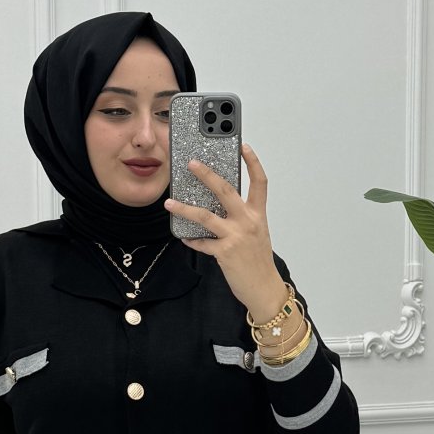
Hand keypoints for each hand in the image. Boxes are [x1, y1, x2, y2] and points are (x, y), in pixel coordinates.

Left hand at [164, 142, 278, 312]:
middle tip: (192, 163)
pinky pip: (202, 243)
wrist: (264, 288)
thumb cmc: (259, 262)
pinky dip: (191, 239)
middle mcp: (248, 221)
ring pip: (205, 216)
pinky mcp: (224, 253)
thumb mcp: (256, 234)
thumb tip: (221, 207)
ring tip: (170, 204)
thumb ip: (243, 218)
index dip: (253, 162)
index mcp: (258, 214)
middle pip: (226, 190)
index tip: (244, 146)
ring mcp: (235, 236)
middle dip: (207, 174)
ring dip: (184, 209)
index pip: (259, 182)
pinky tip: (184, 237)